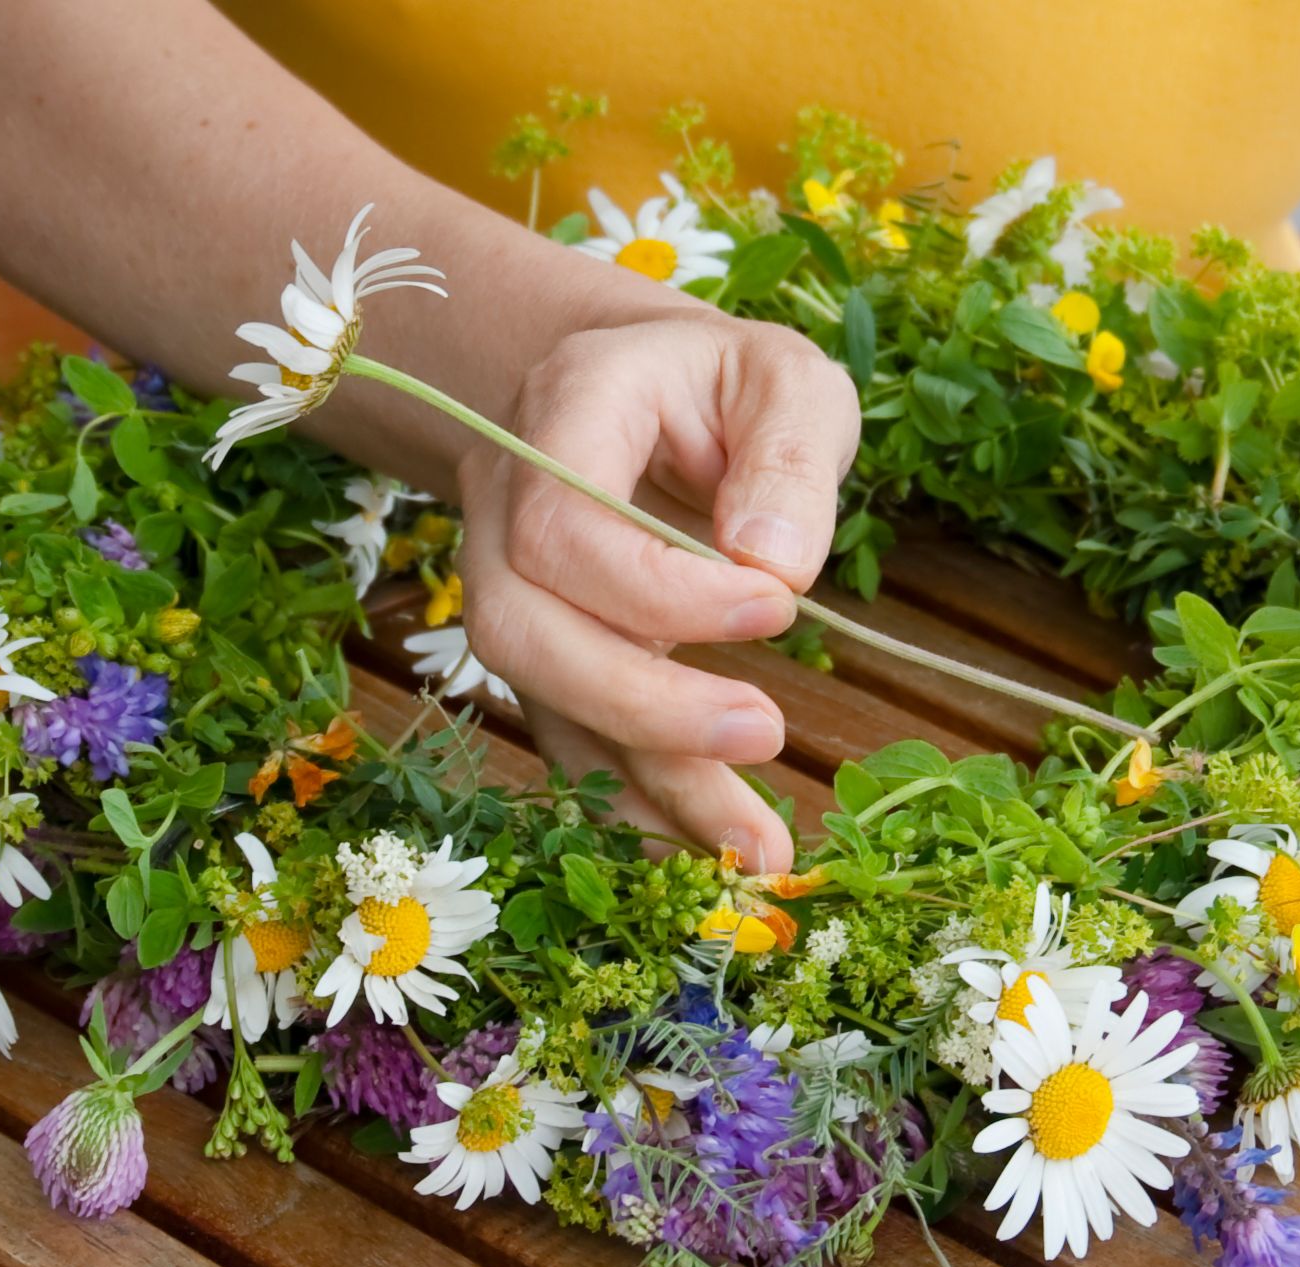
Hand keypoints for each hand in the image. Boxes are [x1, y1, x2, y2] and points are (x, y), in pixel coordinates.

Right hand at [456, 304, 861, 872]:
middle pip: (525, 632)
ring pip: (547, 705)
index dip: (662, 587)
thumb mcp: (785, 379)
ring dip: (650, 789)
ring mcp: (514, 590)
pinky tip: (711, 855)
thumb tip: (775, 563)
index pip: (564, 525)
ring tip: (759, 851)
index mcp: (564, 415)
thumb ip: (791, 454)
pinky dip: (638, 808)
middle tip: (767, 732)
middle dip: (642, 702)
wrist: (642, 390)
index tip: (780, 606)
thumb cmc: (723, 386)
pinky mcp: (552, 659)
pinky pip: (572, 744)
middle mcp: (508, 509)